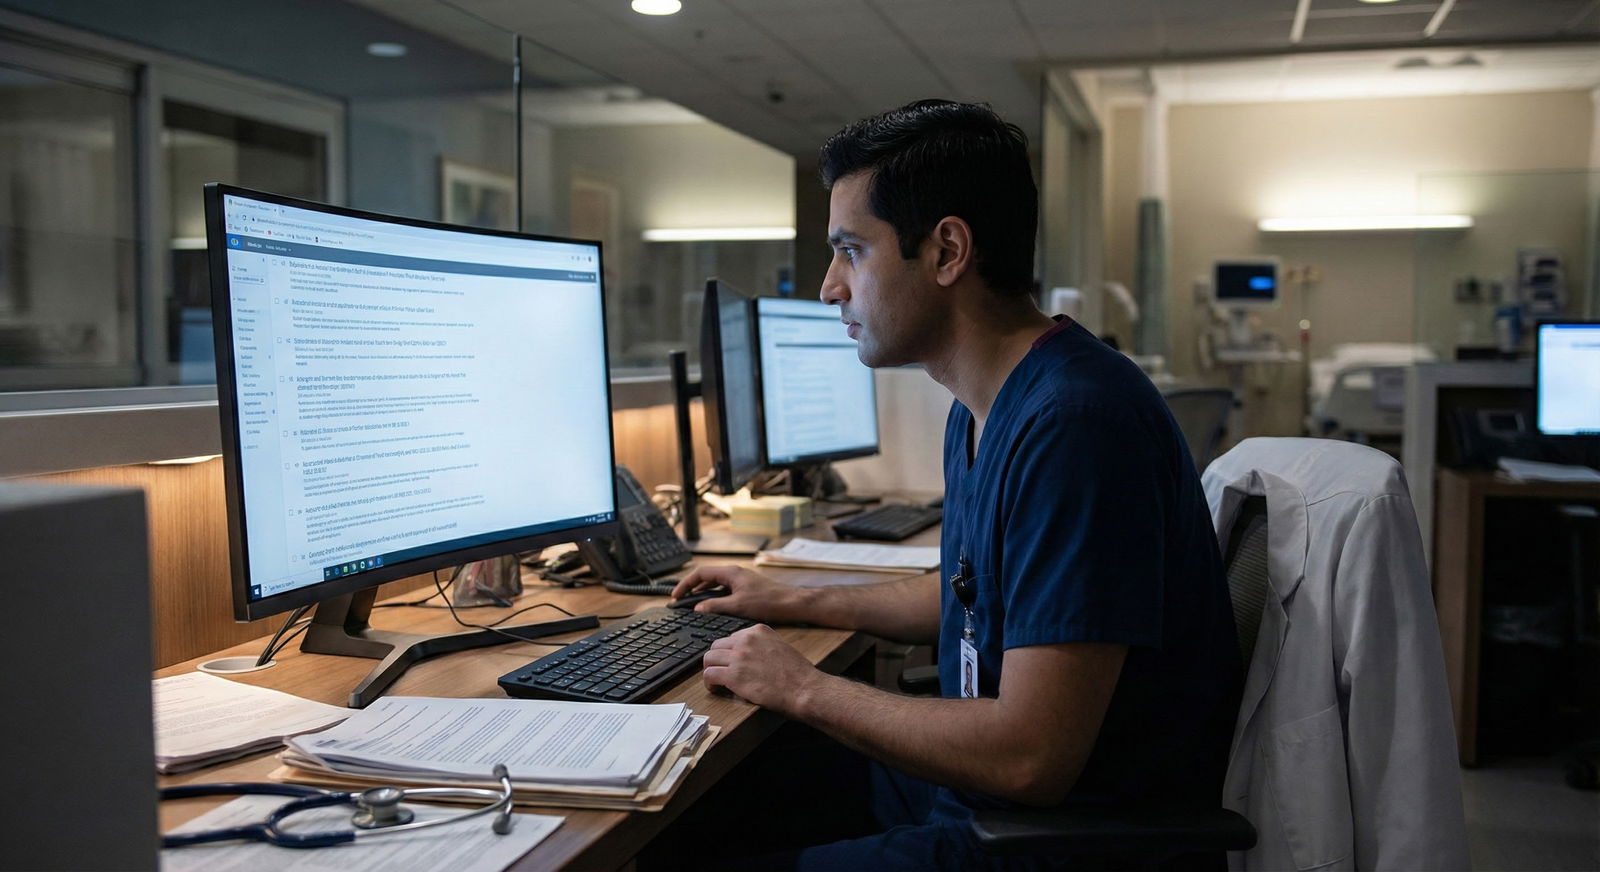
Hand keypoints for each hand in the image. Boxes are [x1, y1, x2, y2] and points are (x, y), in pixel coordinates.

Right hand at [670, 565, 804, 623]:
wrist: (791, 603)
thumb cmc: (768, 602)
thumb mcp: (737, 606)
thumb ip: (715, 607)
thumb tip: (697, 608)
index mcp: (730, 573)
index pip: (700, 573)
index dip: (685, 584)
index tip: (676, 596)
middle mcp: (734, 573)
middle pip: (706, 577)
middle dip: (692, 588)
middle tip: (680, 601)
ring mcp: (741, 580)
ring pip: (716, 584)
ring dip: (703, 593)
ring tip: (692, 605)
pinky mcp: (746, 588)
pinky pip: (724, 590)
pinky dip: (714, 597)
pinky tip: (713, 608)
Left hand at [701, 624, 822, 713]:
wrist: (804, 689)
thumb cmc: (798, 674)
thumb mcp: (780, 647)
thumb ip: (763, 646)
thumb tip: (750, 656)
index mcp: (758, 631)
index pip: (732, 637)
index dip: (729, 652)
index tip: (730, 662)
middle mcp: (746, 640)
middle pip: (717, 645)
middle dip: (717, 659)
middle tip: (720, 671)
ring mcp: (739, 656)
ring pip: (709, 658)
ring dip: (711, 669)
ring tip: (716, 680)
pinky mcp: (733, 676)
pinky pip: (709, 674)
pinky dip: (709, 683)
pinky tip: (715, 688)